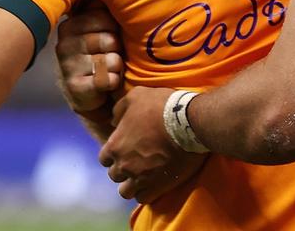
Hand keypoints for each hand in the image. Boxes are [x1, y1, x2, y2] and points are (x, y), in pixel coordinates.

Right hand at [55, 0, 124, 114]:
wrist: (93, 92)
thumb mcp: (105, 27)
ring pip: (110, 60)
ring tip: (109, 68)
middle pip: (110, 39)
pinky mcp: (73, 86)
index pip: (104, 16)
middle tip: (110, 54)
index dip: (115, 27)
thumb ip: (107, 6)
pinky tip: (106, 82)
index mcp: (73, 23)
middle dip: (117, 48)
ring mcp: (67, 64)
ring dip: (116, 66)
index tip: (111, 33)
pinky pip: (106, 80)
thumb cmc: (103, 53)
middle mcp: (65, 42)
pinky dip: (112, 81)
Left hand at [99, 86, 206, 202]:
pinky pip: (143, 198)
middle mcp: (124, 165)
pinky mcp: (157, 186)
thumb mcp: (136, 96)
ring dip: (133, 184)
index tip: (126, 150)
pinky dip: (147, 192)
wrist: (190, 121)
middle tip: (137, 162)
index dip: (114, 154)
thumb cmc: (162, 106)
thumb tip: (113, 121)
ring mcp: (140, 178)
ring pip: (126, 192)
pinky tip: (154, 182)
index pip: (104, 158)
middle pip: (115, 176)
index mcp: (115, 145)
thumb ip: (119, 109)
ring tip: (144, 176)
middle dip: (123, 170)